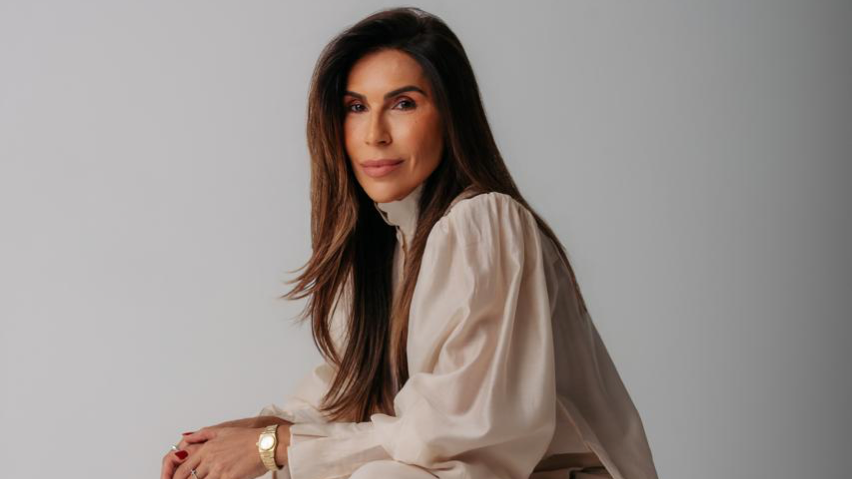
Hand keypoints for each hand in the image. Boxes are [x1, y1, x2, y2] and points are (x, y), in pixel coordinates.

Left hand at [171, 426, 287, 478]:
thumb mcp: (223, 430)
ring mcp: (219, 469)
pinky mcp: (230, 477)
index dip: (174, 477)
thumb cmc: (248, 438)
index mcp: (207, 447)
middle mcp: (210, 458)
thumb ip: (202, 434)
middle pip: (188, 477)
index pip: (182, 467)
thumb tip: (184, 437)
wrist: (266, 443)